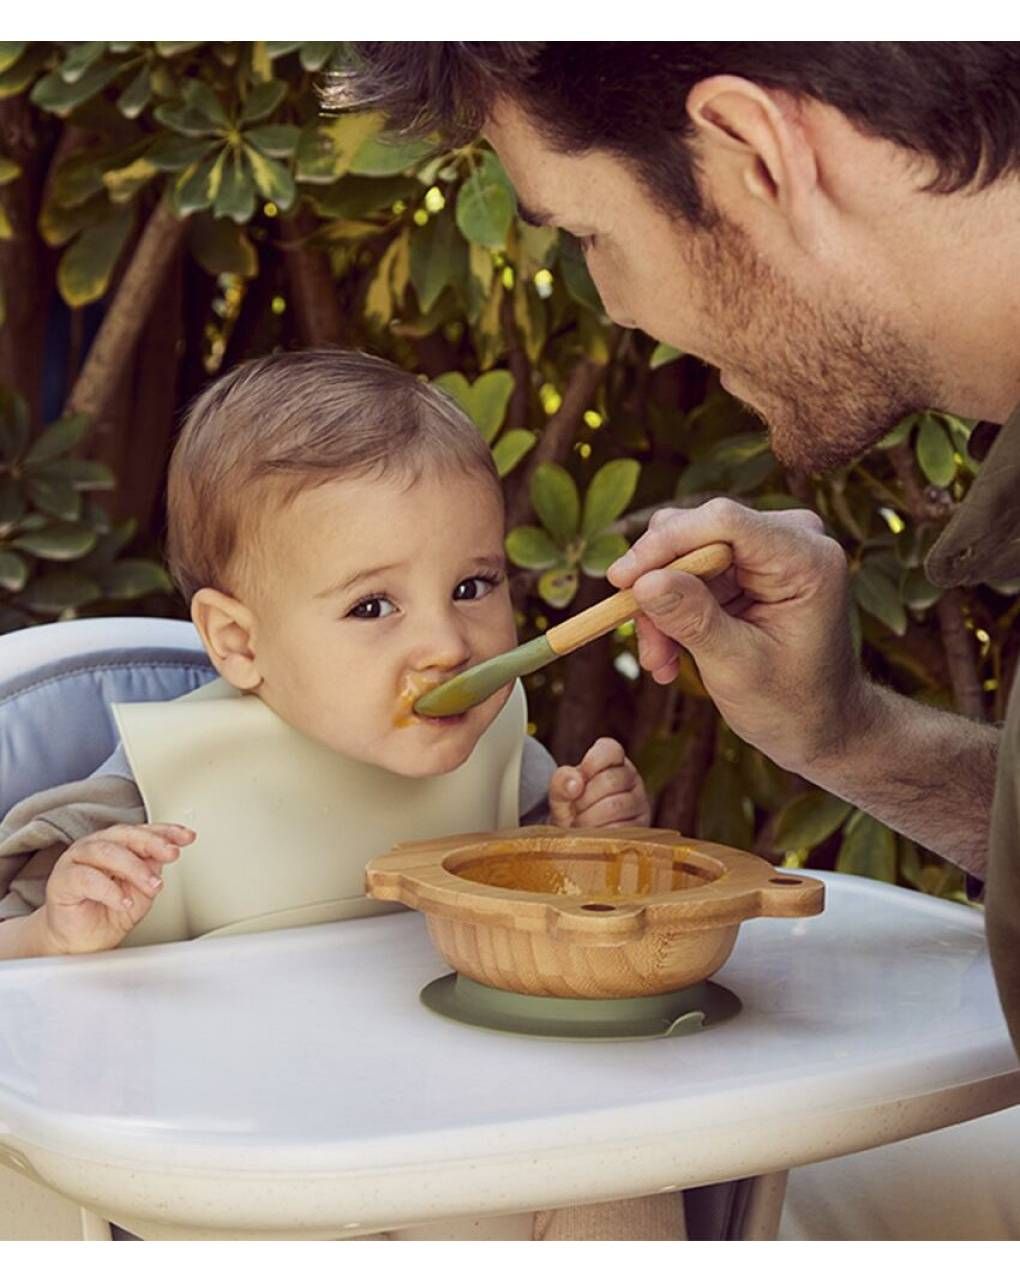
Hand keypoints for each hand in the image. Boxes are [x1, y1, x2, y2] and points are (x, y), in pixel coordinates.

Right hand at [38, 823, 195, 954]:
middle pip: (125, 836)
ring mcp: (76, 861)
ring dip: (134, 868)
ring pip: (107, 852)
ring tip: (152, 886)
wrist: (81, 943)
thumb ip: (151, 873)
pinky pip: (86, 878)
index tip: (186, 837)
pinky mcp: (62, 881)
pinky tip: (124, 901)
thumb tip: (164, 857)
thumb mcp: (141, 893)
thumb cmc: (108, 914)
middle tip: (172, 854)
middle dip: (153, 843)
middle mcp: (95, 847)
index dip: (165, 832)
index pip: (142, 832)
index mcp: (115, 845)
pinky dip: (109, 889)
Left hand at [548, 737, 650, 828]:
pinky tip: (591, 836)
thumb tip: (575, 783)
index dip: (592, 763)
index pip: (611, 750)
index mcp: (612, 760)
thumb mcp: (560, 793)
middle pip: (610, 781)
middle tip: (574, 810)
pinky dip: (599, 833)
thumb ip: (561, 781)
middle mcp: (630, 778)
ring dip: (589, 818)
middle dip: (585, 798)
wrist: (576, 841)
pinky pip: (620, 829)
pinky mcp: (641, 827)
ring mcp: (639, 802)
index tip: (577, 781)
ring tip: (578, 824)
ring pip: (616, 806)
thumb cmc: (570, 809)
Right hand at [607, 498, 867, 773]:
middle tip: (646, 647)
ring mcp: (766, 549)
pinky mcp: (745, 566)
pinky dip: (672, 613)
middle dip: (659, 589)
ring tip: (661, 663)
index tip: (620, 581)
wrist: (818, 724)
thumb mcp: (736, 667)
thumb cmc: (791, 702)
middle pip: (695, 533)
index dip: (665, 544)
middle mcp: (789, 538)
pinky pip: (687, 573)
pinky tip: (671, 657)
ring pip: (681, 555)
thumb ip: (692, 619)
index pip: (723, 521)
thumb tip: (642, 581)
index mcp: (806, 558)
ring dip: (661, 610)